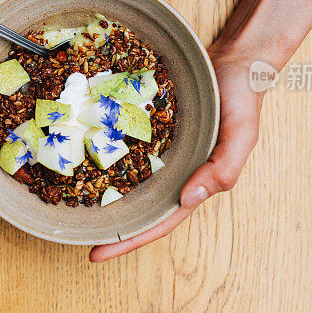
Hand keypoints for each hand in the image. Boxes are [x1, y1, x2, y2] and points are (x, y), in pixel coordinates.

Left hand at [89, 0, 311, 261]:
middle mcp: (173, 169)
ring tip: (66, 201)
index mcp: (194, 181)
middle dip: (107, 224)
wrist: (237, 58)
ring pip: (127, 177)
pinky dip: (105, 151)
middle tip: (71, 233)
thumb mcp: (243, 135)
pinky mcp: (149, 124)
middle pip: (136, 206)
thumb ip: (223, 168)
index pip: (158, 222)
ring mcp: (160, 148)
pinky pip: (124, 142)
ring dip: (101, 190)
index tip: (96, 254)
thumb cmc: (244, 99)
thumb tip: (188, 199)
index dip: (128, 241)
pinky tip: (81, 153)